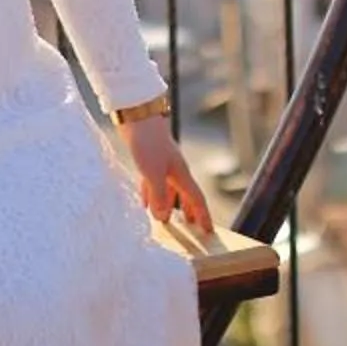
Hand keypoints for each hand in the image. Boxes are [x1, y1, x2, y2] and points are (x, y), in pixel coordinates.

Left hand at [118, 113, 212, 234]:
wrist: (136, 114)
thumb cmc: (147, 142)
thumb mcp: (153, 172)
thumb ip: (158, 195)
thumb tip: (162, 217)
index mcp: (181, 173)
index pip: (196, 198)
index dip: (203, 216)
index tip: (209, 231)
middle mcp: (174, 170)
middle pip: (185, 195)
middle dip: (190, 212)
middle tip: (193, 229)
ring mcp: (161, 164)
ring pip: (169, 190)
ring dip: (170, 205)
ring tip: (168, 220)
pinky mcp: (147, 159)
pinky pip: (153, 183)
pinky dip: (152, 195)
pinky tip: (145, 203)